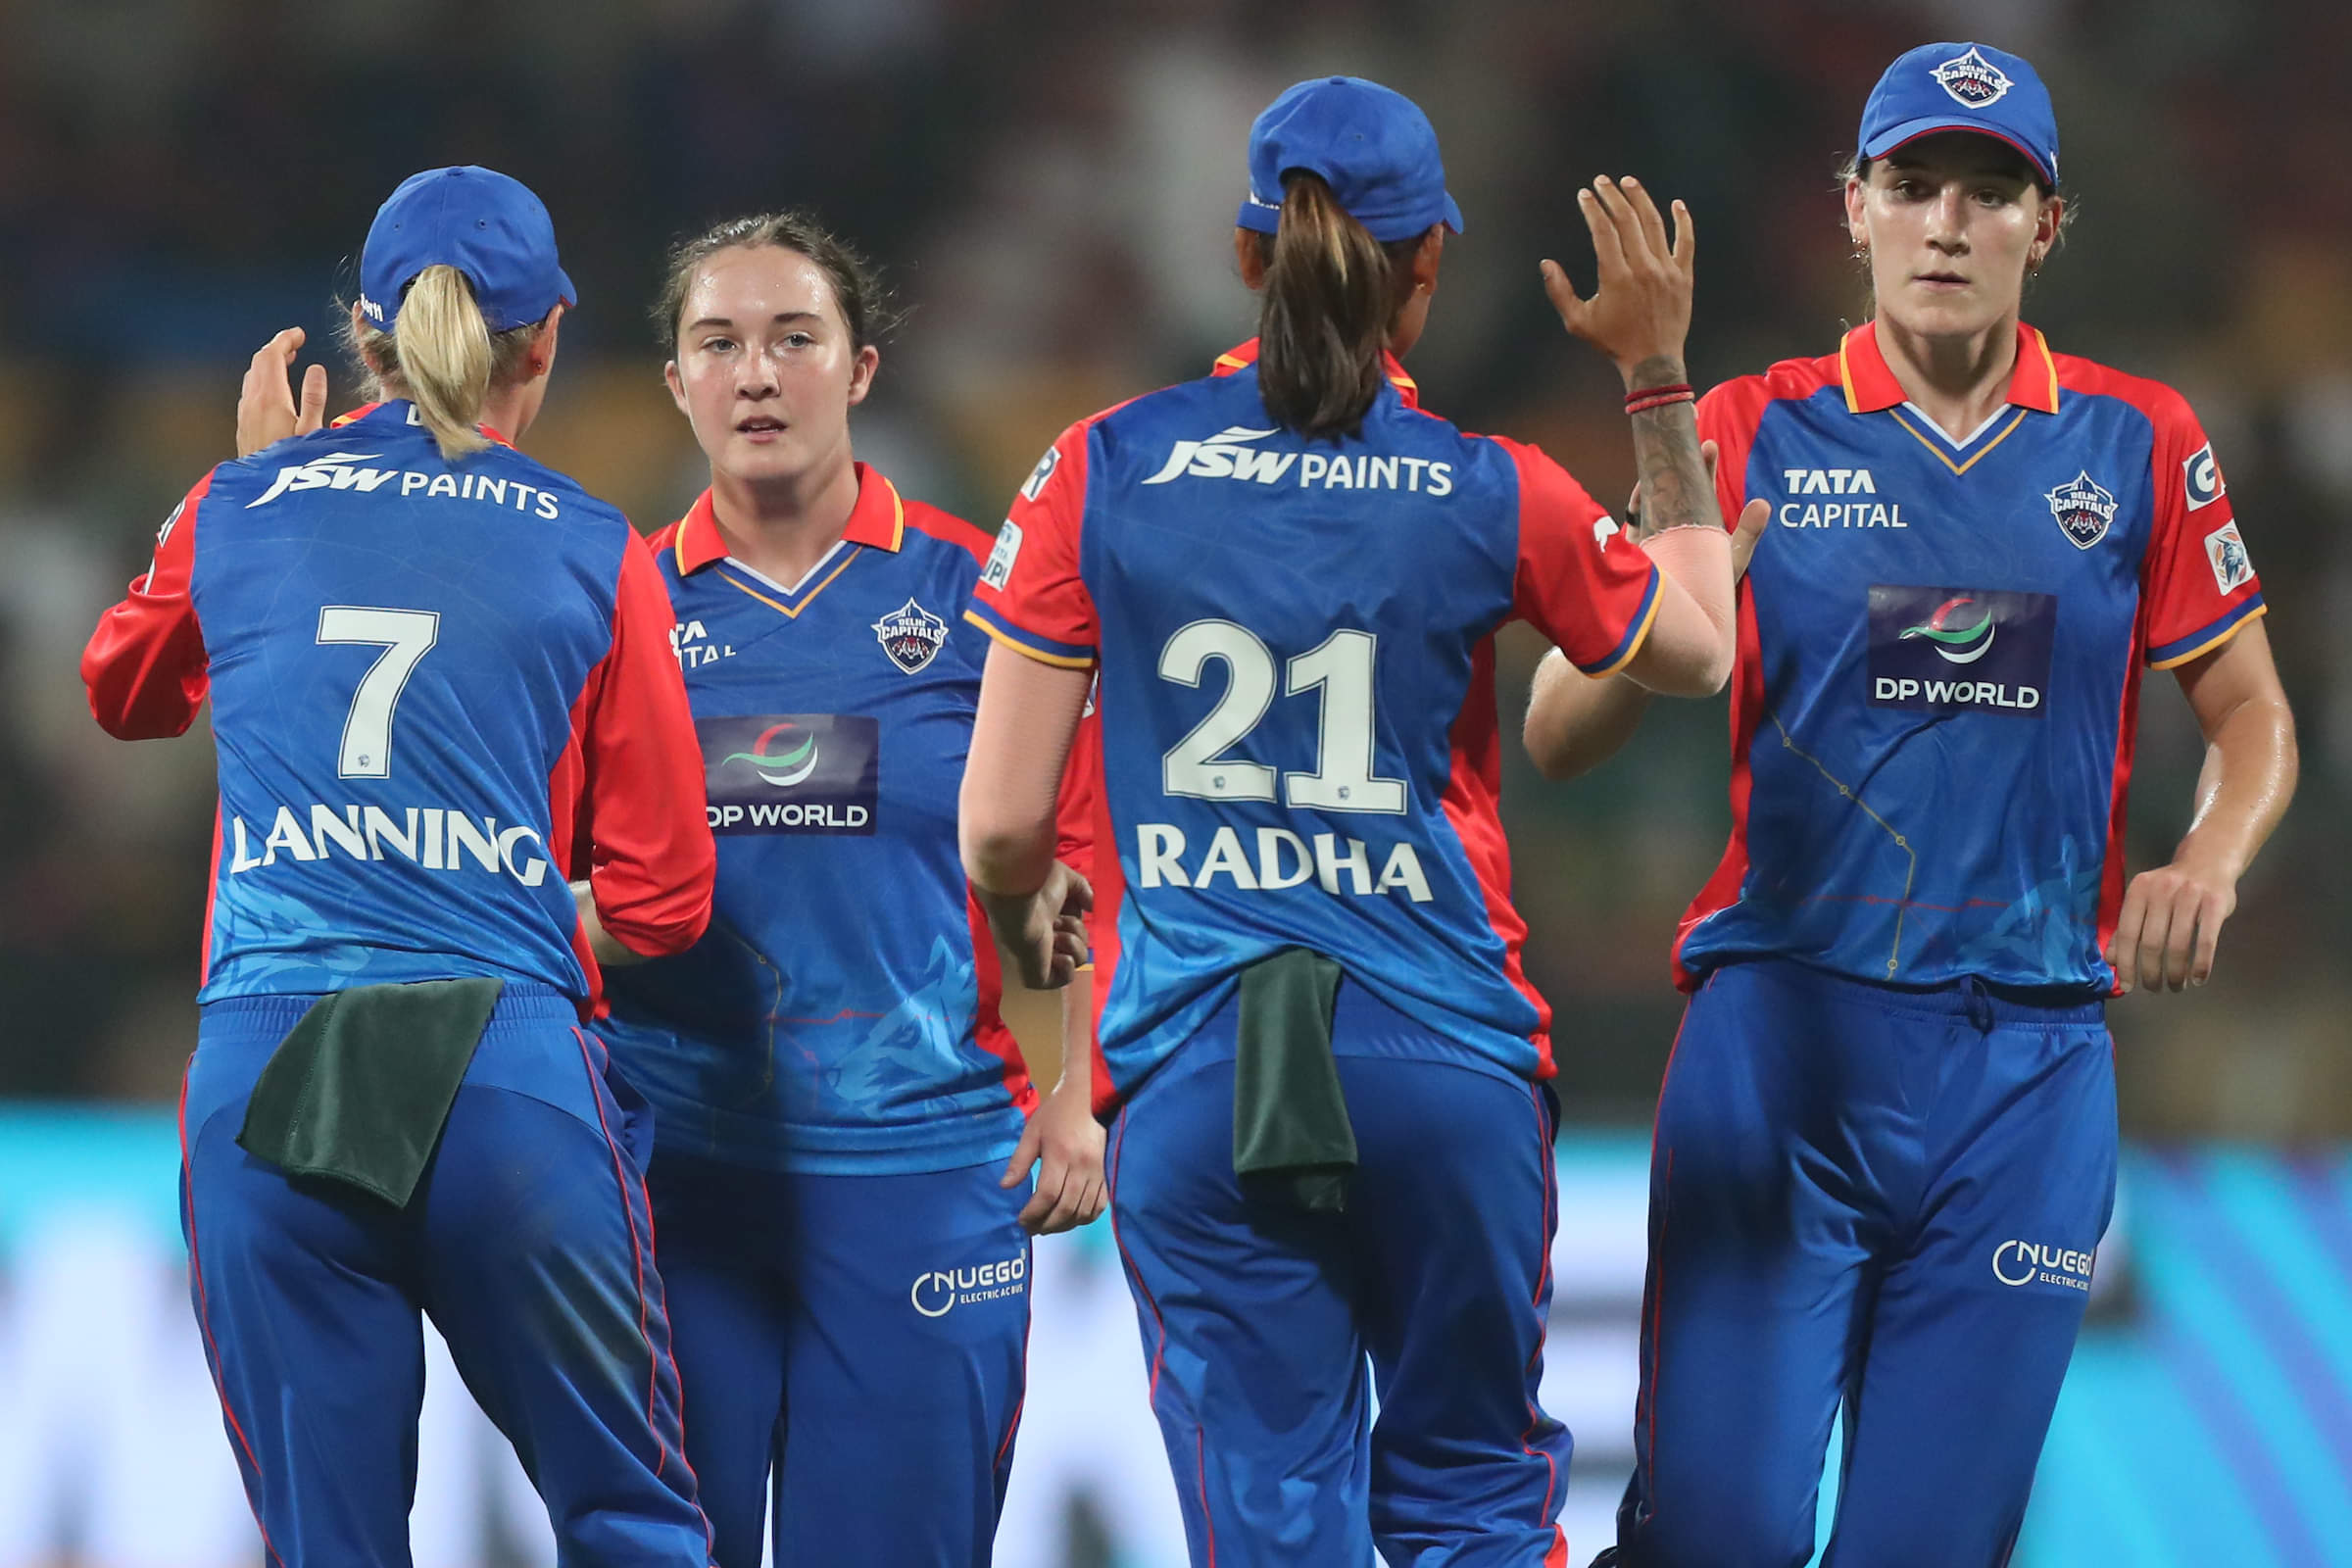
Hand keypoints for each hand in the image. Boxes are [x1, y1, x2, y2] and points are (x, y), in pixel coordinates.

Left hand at [238, 327, 327, 456]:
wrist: (265, 495)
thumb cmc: (294, 467)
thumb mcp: (313, 433)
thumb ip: (313, 398)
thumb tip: (316, 370)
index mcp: (270, 398)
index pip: (271, 356)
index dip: (284, 340)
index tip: (299, 334)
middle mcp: (252, 401)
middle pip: (259, 363)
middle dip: (277, 348)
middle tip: (296, 345)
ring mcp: (245, 413)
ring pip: (252, 376)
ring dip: (268, 364)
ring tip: (288, 362)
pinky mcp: (243, 425)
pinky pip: (249, 391)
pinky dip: (263, 379)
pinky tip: (275, 390)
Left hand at [983, 859, 1091, 988]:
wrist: (1018, 900)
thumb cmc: (1036, 887)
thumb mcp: (1067, 879)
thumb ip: (1084, 891)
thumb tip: (1092, 908)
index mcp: (1043, 920)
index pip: (1071, 927)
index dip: (1075, 918)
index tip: (1064, 908)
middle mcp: (1040, 940)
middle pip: (1078, 942)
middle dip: (1074, 928)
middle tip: (1055, 920)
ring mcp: (1038, 959)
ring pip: (1077, 959)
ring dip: (1072, 943)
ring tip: (1054, 934)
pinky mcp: (1036, 976)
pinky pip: (1065, 979)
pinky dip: (1067, 965)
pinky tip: (1056, 953)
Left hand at [1002, 1077, 1106, 1233]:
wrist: (1089, 1097)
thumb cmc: (1056, 1113)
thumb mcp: (1032, 1132)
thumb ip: (1019, 1161)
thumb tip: (1005, 1187)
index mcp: (1060, 1154)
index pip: (1047, 1194)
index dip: (1033, 1213)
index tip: (1021, 1220)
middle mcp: (1082, 1166)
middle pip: (1065, 1208)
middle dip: (1046, 1224)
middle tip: (1032, 1229)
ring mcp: (1098, 1172)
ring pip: (1083, 1211)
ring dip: (1064, 1225)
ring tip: (1048, 1226)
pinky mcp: (1107, 1174)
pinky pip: (1099, 1205)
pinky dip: (1084, 1218)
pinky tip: (1070, 1218)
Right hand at [1540, 176, 1693, 386]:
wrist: (1653, 362)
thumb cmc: (1612, 343)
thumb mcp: (1578, 321)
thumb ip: (1559, 291)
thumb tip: (1546, 263)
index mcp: (1616, 278)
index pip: (1603, 231)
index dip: (1592, 209)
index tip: (1584, 195)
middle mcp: (1643, 269)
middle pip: (1627, 220)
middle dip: (1612, 196)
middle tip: (1601, 181)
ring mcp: (1666, 271)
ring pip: (1655, 224)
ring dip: (1641, 199)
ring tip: (1629, 182)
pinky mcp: (1684, 276)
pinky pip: (1686, 241)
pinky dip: (1682, 220)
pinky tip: (1676, 204)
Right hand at [1627, 438, 1770, 575]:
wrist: (1685, 617)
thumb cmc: (1710, 589)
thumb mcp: (1733, 558)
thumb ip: (1749, 532)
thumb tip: (1763, 502)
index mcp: (1698, 518)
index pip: (1701, 485)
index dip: (1705, 465)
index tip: (1710, 445)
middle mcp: (1675, 519)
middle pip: (1676, 483)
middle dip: (1679, 458)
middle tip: (1687, 433)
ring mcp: (1654, 529)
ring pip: (1654, 495)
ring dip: (1657, 473)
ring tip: (1662, 454)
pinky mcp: (1636, 544)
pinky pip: (1634, 518)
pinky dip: (1638, 501)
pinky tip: (1643, 486)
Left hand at [2105, 857, 2237, 992]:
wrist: (2208, 861)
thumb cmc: (2171, 887)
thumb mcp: (2143, 900)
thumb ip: (2127, 927)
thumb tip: (2111, 959)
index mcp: (2139, 891)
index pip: (2129, 933)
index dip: (2127, 963)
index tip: (2129, 985)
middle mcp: (2162, 891)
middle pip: (2152, 942)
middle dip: (2152, 972)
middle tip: (2154, 988)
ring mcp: (2191, 895)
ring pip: (2178, 945)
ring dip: (2176, 973)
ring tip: (2176, 986)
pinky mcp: (2216, 903)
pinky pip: (2206, 940)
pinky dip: (2201, 964)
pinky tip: (2198, 979)